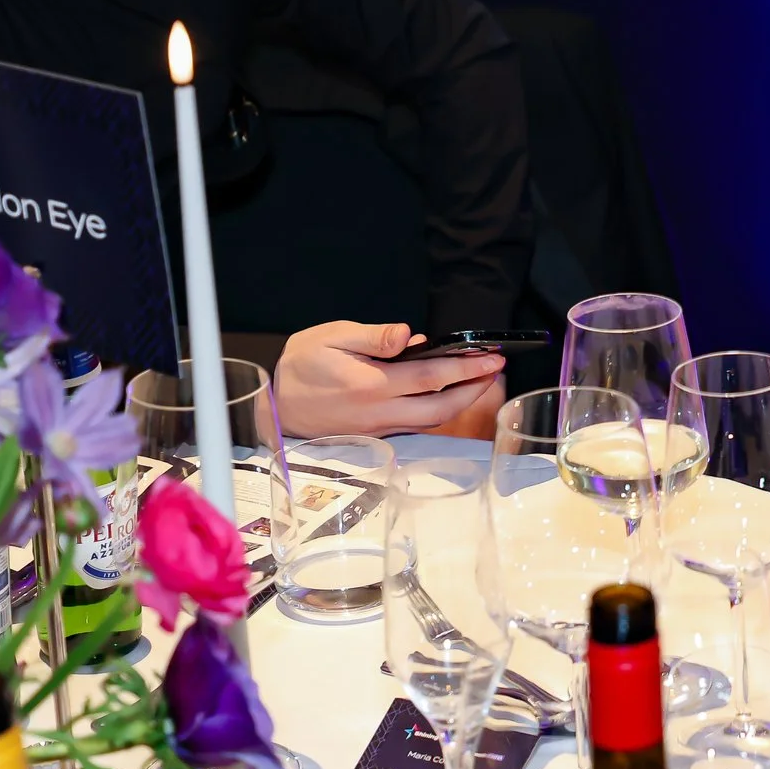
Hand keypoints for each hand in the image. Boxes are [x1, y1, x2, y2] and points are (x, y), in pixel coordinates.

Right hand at [272, 321, 505, 437]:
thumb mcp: (332, 337)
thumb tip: (408, 335)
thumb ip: (372, 337)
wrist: (274, 404)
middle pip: (441, 409)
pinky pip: (414, 425)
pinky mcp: (375, 434)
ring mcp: (379, 427)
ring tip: (479, 380)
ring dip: (460, 403)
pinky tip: (446, 393)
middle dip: (474, 390)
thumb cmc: (301, 365)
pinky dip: (438, 411)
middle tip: (495, 369)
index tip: (491, 356)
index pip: (431, 377)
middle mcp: (380, 412)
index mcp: (372, 385)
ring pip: (430, 421)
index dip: (466, 367)